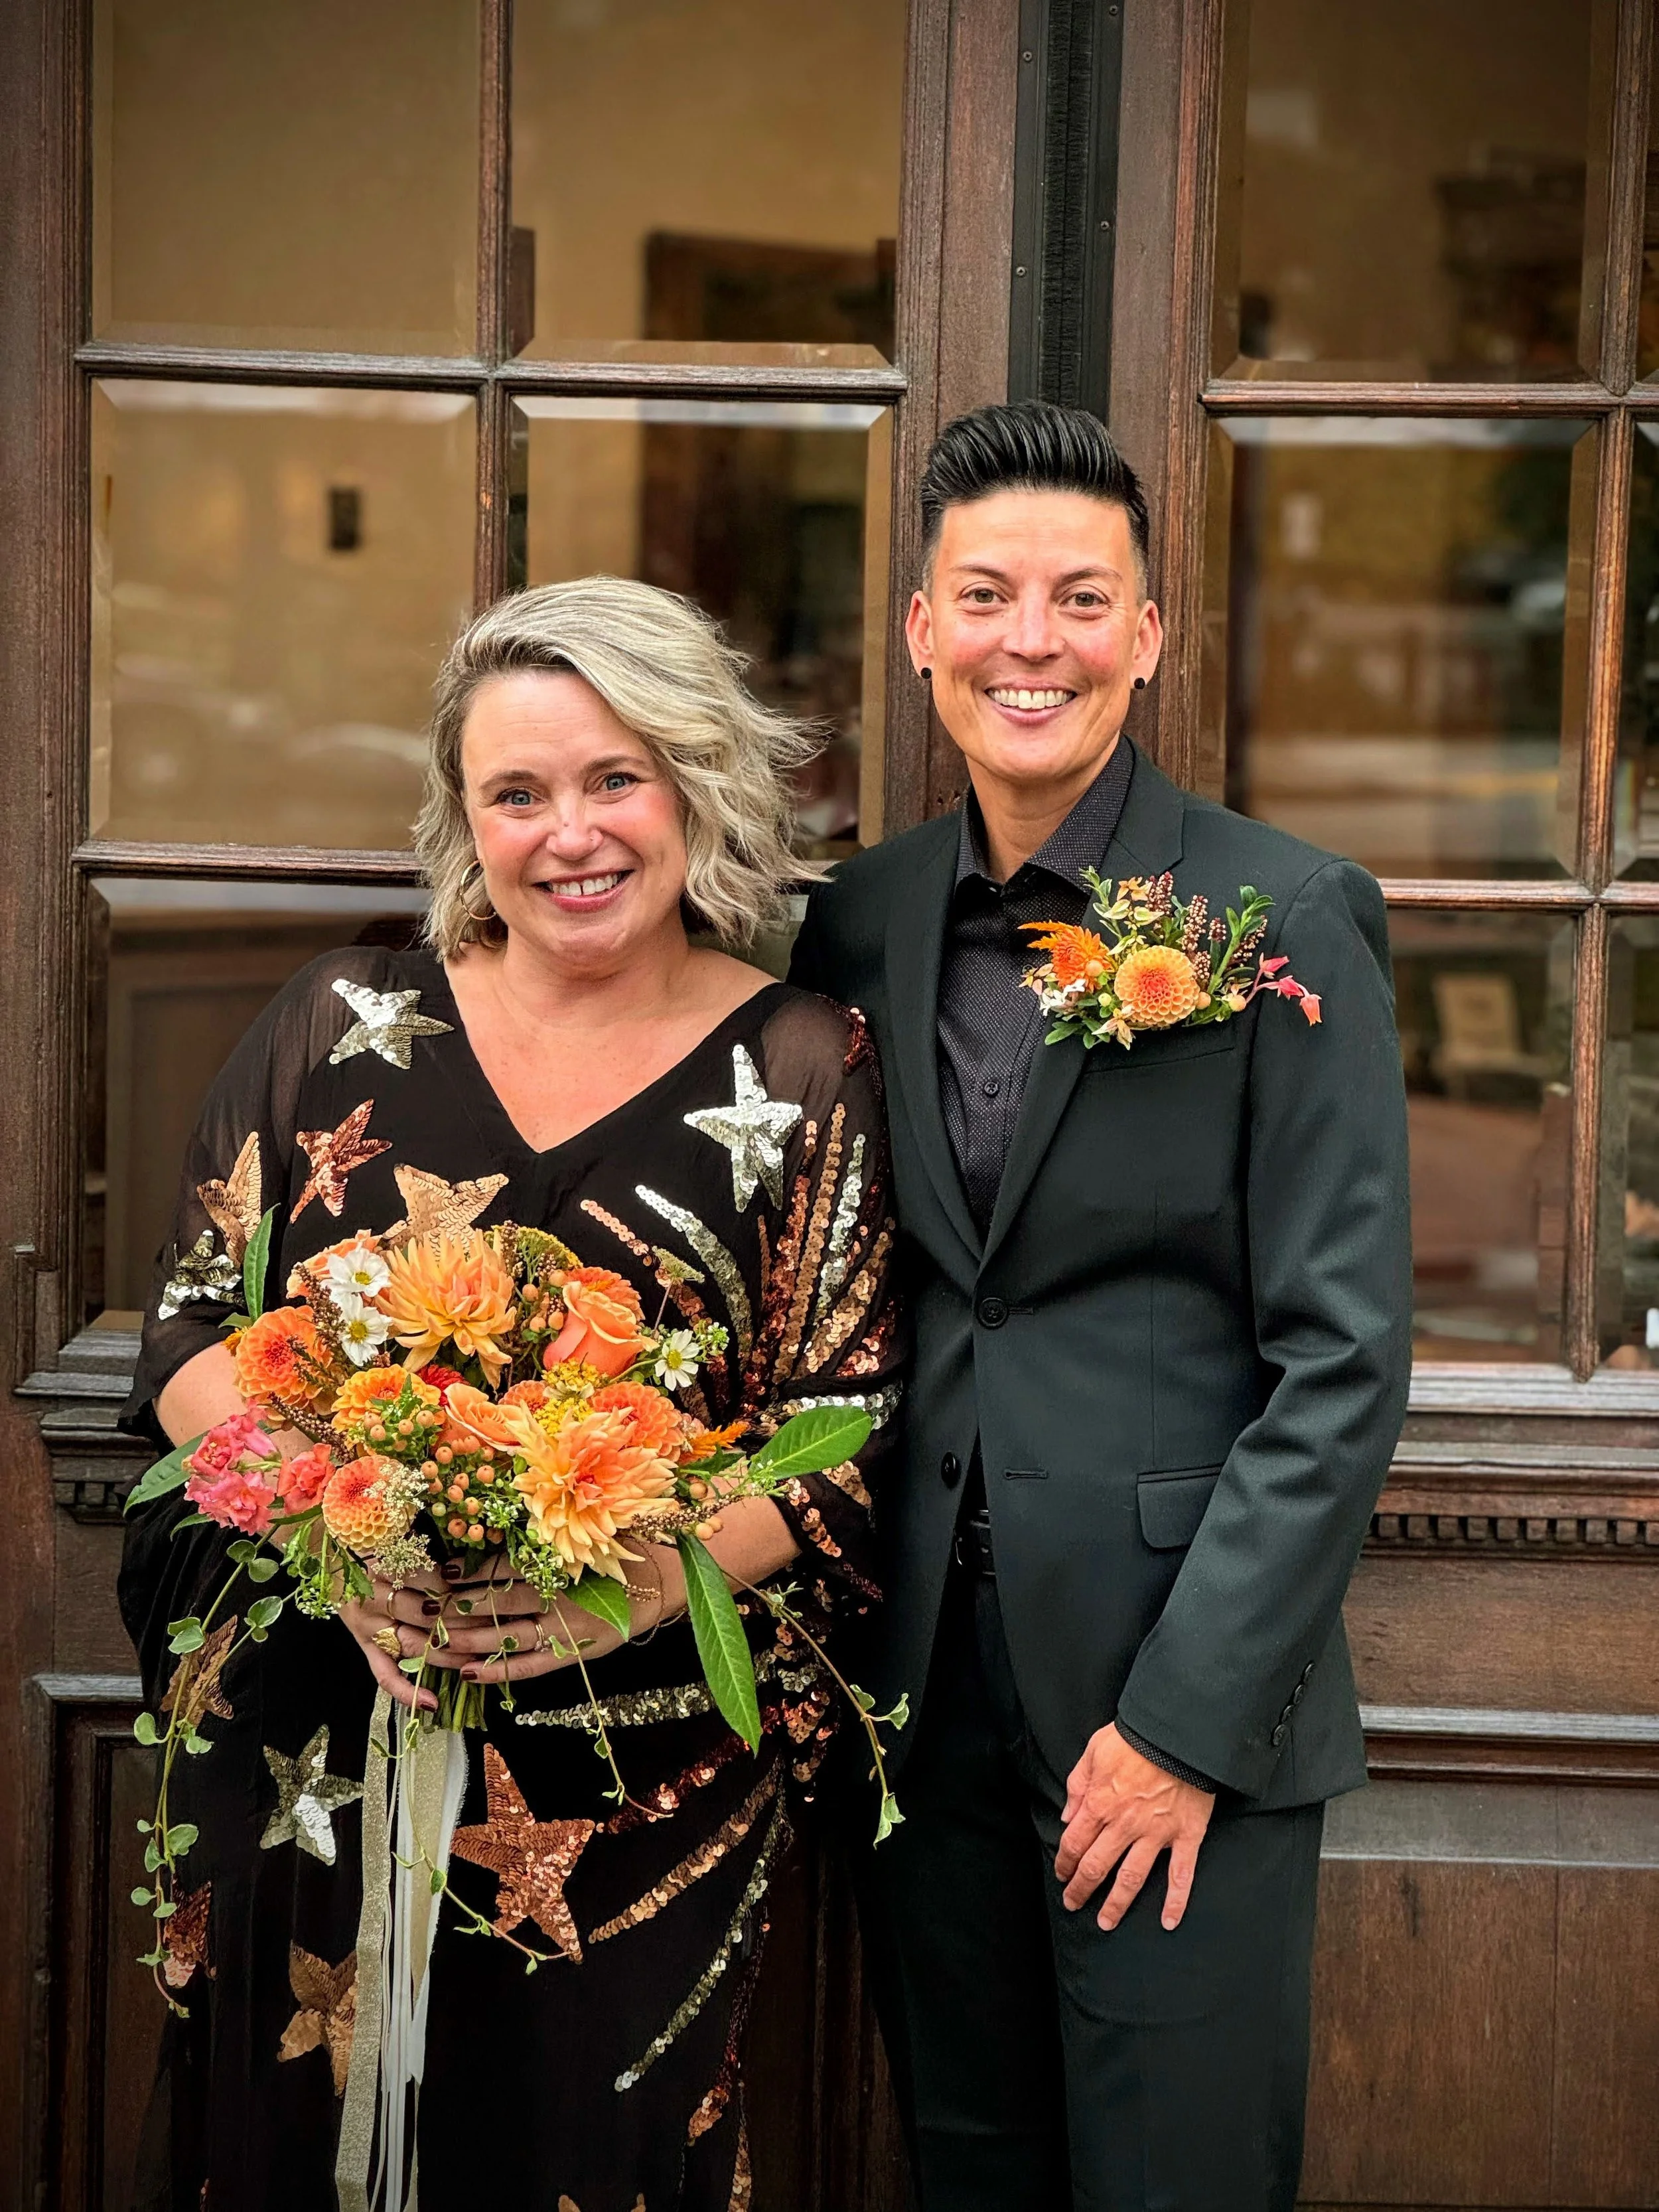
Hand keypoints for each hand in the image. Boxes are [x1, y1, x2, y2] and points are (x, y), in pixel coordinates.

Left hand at [340, 1550, 683, 1700]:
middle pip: (488, 1607)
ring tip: (418, 1645)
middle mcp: (556, 1595)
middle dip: (442, 1611)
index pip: (494, 1570)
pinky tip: (467, 1673)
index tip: (422, 1576)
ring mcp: (566, 1629)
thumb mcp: (585, 1522)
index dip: (456, 1576)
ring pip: (502, 1640)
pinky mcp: (576, 1654)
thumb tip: (495, 1502)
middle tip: (401, 1613)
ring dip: (457, 1644)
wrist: (669, 1577)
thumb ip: (543, 1524)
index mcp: (555, 1559)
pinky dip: (499, 1672)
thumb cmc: (621, 1542)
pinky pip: (531, 1668)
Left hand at [1054, 1722, 1213, 1931]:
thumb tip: (1067, 1815)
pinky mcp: (1185, 1835)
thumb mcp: (1095, 1750)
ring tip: (1106, 1922)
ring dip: (1117, 1904)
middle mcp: (1124, 1824)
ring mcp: (1156, 1834)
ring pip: (1132, 1878)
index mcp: (1100, 1803)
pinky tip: (1169, 1921)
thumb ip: (1078, 1784)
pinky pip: (1181, 1874)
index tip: (1061, 1873)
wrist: (1179, 1732)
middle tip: (1073, 1904)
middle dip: (1081, 1889)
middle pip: (1097, 1866)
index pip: (1075, 1843)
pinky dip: (1176, 1901)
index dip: (1065, 1862)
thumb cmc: (1136, 1737)